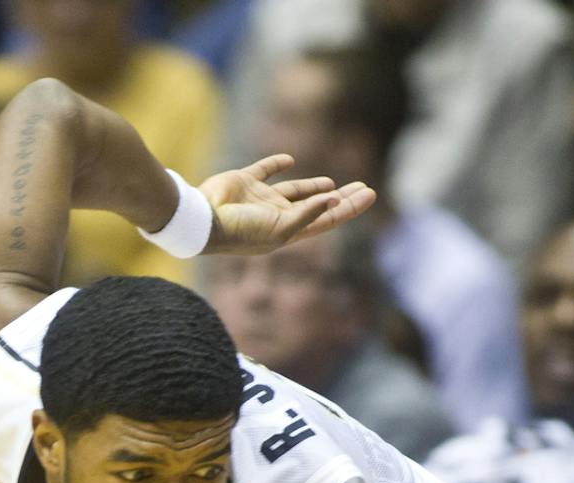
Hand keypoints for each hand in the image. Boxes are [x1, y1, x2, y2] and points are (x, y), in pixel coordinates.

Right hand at [198, 154, 375, 256]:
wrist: (202, 218)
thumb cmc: (241, 230)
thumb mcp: (281, 227)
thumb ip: (308, 213)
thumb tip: (335, 199)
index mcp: (287, 231)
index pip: (327, 219)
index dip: (350, 207)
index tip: (371, 194)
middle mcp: (276, 216)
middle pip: (316, 206)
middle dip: (341, 198)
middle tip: (364, 187)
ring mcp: (260, 199)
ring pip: (294, 191)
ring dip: (313, 187)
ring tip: (332, 184)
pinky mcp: (244, 182)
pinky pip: (265, 171)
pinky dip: (277, 164)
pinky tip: (289, 160)